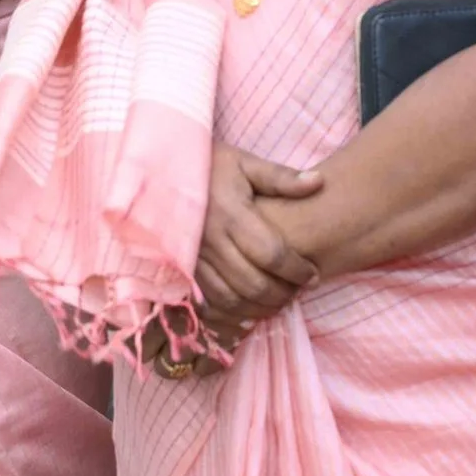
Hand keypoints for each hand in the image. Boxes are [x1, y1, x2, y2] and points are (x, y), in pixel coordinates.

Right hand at [192, 143, 323, 336]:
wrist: (158, 171)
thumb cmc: (209, 166)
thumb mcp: (244, 163)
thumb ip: (281, 177)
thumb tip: (318, 182)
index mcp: (231, 214)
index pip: (272, 254)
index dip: (297, 270)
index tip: (314, 275)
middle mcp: (211, 241)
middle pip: (253, 283)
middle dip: (283, 294)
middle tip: (300, 291)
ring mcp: (193, 259)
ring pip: (231, 299)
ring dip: (260, 308)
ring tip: (280, 301)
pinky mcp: (182, 269)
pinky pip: (208, 302)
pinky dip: (232, 313)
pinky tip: (249, 307)